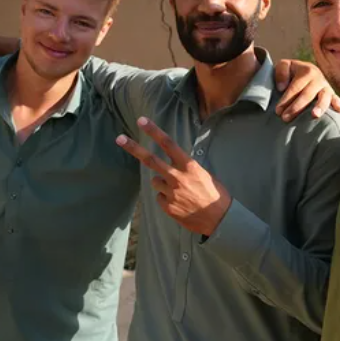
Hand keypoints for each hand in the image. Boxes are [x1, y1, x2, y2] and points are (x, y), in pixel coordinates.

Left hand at [116, 117, 231, 235]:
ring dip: (163, 183)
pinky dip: (167, 199)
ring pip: (156, 181)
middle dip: (133, 148)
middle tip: (119, 138)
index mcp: (189, 166)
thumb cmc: (215, 194)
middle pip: (150, 160)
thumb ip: (186, 168)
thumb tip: (173, 165)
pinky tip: (181, 203)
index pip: (168, 144)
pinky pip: (160, 198)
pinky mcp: (167, 207)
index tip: (142, 121)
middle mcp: (177, 177)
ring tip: (179, 191)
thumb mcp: (204, 175)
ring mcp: (171, 193)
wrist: (220, 219)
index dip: (154, 131)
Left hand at [274, 59, 339, 121]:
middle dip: (296, 107)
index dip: (286, 99)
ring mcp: (326, 86)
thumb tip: (282, 87)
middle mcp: (318, 78)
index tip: (278, 110)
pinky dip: (338, 104)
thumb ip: (281, 72)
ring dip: (320, 106)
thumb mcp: (284, 66)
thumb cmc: (292, 72)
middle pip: (307, 94)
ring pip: (324, 97)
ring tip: (314, 115)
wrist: (305, 71)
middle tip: (285, 118)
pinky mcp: (332, 94)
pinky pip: (336, 99)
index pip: (296, 87)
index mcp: (307, 70)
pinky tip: (338, 111)